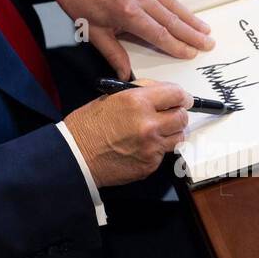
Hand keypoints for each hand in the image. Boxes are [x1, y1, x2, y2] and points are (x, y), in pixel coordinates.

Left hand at [39, 0, 212, 73]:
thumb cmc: (80, 2)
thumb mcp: (93, 32)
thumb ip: (113, 53)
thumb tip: (125, 74)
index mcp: (126, 12)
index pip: (159, 34)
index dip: (177, 46)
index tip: (191, 54)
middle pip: (172, 20)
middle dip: (192, 34)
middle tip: (209, 44)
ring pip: (173, 5)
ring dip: (191, 19)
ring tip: (206, 31)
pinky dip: (178, 6)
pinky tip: (187, 15)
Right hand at [64, 81, 191, 187]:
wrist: (76, 156)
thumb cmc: (87, 126)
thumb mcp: (110, 97)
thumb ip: (139, 93)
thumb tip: (160, 92)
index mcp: (137, 102)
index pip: (176, 94)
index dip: (181, 96)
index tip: (182, 98)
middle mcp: (148, 124)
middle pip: (182, 117)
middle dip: (178, 114)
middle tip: (171, 114)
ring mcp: (151, 147)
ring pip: (178, 137)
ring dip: (171, 132)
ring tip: (157, 131)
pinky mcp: (150, 164)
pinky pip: (163, 154)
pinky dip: (157, 149)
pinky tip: (142, 146)